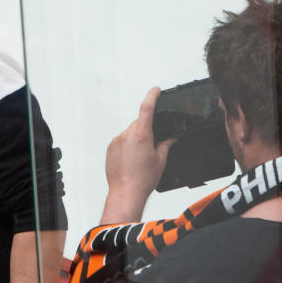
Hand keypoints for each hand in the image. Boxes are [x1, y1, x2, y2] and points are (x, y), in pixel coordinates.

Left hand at [101, 87, 172, 223]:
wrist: (125, 192)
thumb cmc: (143, 179)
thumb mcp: (160, 160)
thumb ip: (166, 145)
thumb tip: (171, 138)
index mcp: (141, 135)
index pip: (147, 108)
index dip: (152, 96)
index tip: (156, 90)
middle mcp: (127, 135)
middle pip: (139, 123)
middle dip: (147, 129)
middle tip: (152, 145)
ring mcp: (116, 141)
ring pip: (130, 132)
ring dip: (137, 139)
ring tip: (141, 158)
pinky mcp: (110, 148)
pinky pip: (121, 141)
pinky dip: (128, 146)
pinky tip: (132, 160)